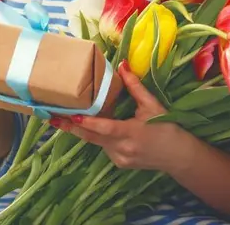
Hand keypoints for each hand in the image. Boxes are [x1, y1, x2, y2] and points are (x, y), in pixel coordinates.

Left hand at [53, 61, 191, 172]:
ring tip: (69, 118)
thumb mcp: (152, 105)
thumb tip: (123, 65)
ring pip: (96, 142)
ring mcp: (119, 158)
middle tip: (52, 118)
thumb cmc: (167, 127)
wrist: (178, 155)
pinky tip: (99, 128)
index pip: (104, 128)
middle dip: (70, 127)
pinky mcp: (119, 163)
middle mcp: (122, 148)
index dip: (87, 122)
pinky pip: (104, 147)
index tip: (70, 116)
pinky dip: (99, 137)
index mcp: (131, 132)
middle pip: (91, 137)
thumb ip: (135, 87)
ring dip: (85, 130)